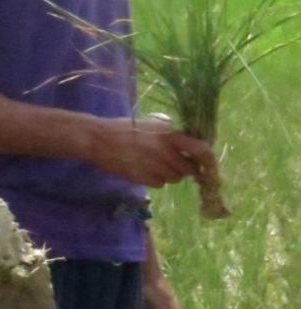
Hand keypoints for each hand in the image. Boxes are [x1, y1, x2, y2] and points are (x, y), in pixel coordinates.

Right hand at [88, 115, 215, 187]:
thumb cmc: (124, 128)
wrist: (98, 138)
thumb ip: (172, 136)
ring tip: (153, 164)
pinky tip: (143, 169)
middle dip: (184, 168)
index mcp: (169, 134)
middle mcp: (165, 150)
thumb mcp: (152, 125)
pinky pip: (159, 184)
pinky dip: (155, 180)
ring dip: (168, 174)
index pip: (202, 150)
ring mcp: (153, 165)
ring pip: (174, 178)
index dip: (210, 162)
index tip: (210, 167)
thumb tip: (191, 150)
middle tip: (173, 162)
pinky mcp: (142, 177)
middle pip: (189, 169)